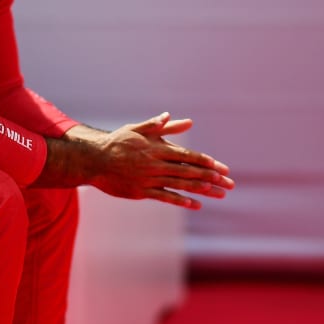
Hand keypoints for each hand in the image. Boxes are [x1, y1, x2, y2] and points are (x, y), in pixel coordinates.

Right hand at [85, 113, 233, 208]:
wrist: (94, 159)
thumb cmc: (117, 142)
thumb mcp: (138, 130)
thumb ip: (159, 126)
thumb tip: (180, 119)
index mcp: (157, 149)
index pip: (187, 156)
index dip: (205, 162)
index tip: (221, 168)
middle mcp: (156, 164)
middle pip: (189, 172)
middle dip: (211, 178)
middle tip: (229, 184)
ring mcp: (149, 179)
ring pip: (180, 185)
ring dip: (202, 190)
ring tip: (218, 194)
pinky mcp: (141, 192)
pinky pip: (165, 197)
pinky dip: (181, 200)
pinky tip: (195, 204)